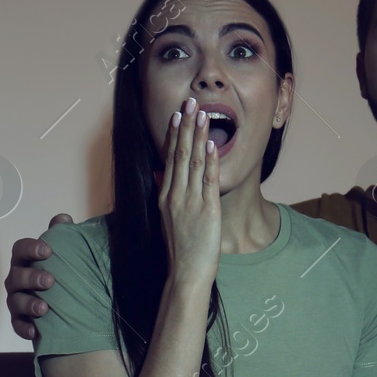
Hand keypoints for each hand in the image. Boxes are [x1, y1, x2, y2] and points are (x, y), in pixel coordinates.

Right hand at [5, 213, 73, 340]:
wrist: (67, 304)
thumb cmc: (61, 274)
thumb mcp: (65, 254)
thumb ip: (63, 236)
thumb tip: (63, 219)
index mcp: (26, 260)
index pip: (20, 249)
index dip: (30, 248)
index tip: (47, 250)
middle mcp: (17, 279)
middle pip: (16, 276)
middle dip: (31, 278)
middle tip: (50, 281)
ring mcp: (16, 300)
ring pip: (15, 301)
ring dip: (28, 304)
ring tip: (44, 309)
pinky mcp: (20, 321)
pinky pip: (16, 325)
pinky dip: (23, 328)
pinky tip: (34, 332)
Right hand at [158, 96, 220, 286]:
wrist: (186, 274)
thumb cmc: (181, 250)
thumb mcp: (169, 220)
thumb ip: (170, 197)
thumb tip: (166, 178)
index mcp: (165, 197)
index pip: (169, 158)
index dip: (174, 134)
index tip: (177, 114)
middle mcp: (175, 196)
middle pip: (179, 154)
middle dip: (185, 125)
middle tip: (190, 102)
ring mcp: (190, 202)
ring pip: (193, 162)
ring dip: (198, 136)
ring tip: (203, 114)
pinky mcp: (207, 211)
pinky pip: (208, 180)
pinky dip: (209, 160)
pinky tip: (212, 143)